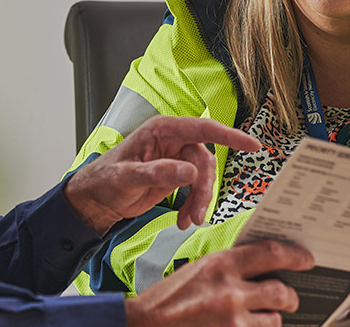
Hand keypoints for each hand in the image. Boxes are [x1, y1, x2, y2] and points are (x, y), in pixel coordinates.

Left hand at [65, 116, 259, 233]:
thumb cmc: (105, 180)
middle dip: (205, 189)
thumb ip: (158, 173)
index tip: (253, 145)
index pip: (203, 129)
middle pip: (205, 160)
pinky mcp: (175, 175)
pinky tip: (184, 220)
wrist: (96, 199)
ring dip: (200, 200)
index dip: (230, 136)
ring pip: (203, 177)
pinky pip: (196, 189)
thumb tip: (189, 172)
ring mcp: (175, 158)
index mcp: (162, 130)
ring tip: (188, 221)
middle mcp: (172, 140)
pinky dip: (193, 205)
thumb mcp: (128, 177)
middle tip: (197, 213)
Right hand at [125, 240, 313, 326]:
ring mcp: (232, 321)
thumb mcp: (200, 270)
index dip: (296, 256)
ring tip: (258, 318)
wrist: (145, 324)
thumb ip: (231, 267)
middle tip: (290, 299)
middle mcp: (230, 292)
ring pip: (274, 321)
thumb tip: (263, 265)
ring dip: (271, 319)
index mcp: (221, 264)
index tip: (306, 259)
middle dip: (291, 297)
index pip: (272, 253)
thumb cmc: (170, 298)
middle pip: (282, 291)